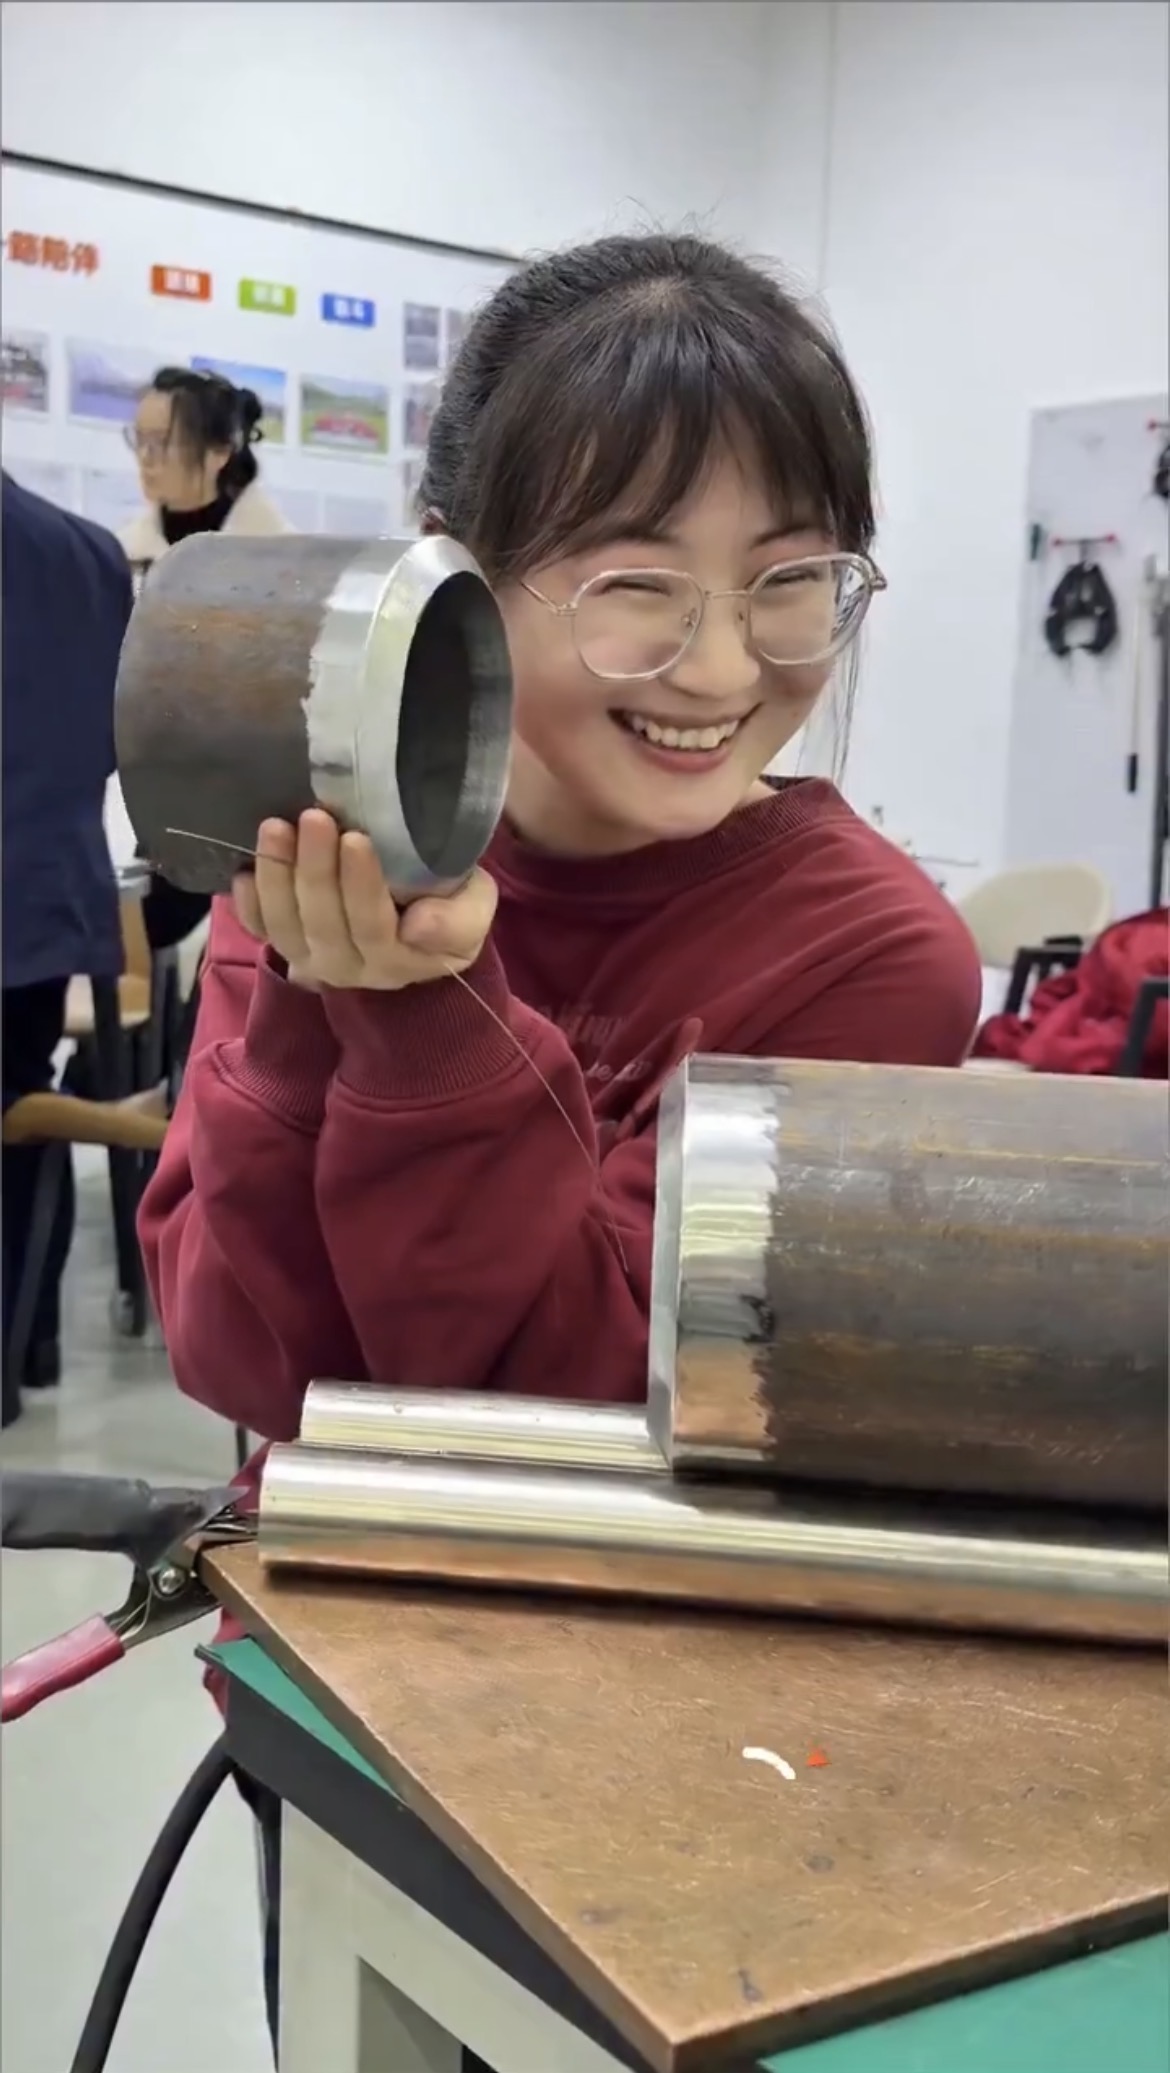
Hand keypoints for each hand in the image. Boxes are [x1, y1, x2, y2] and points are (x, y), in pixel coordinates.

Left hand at [233, 811, 496, 990]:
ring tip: (276, 827)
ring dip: (277, 876)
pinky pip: (257, 929)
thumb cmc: (449, 905)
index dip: (360, 886)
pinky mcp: (287, 943)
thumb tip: (417, 926)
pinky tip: (244, 868)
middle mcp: (350, 968)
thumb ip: (457, 922)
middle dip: (315, 870)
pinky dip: (247, 901)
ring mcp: (312, 959)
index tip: (355, 838)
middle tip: (313, 817)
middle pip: (324, 924)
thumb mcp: (473, 910)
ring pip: (285, 926)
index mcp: (398, 961)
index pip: (373, 928)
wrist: (421, 921)